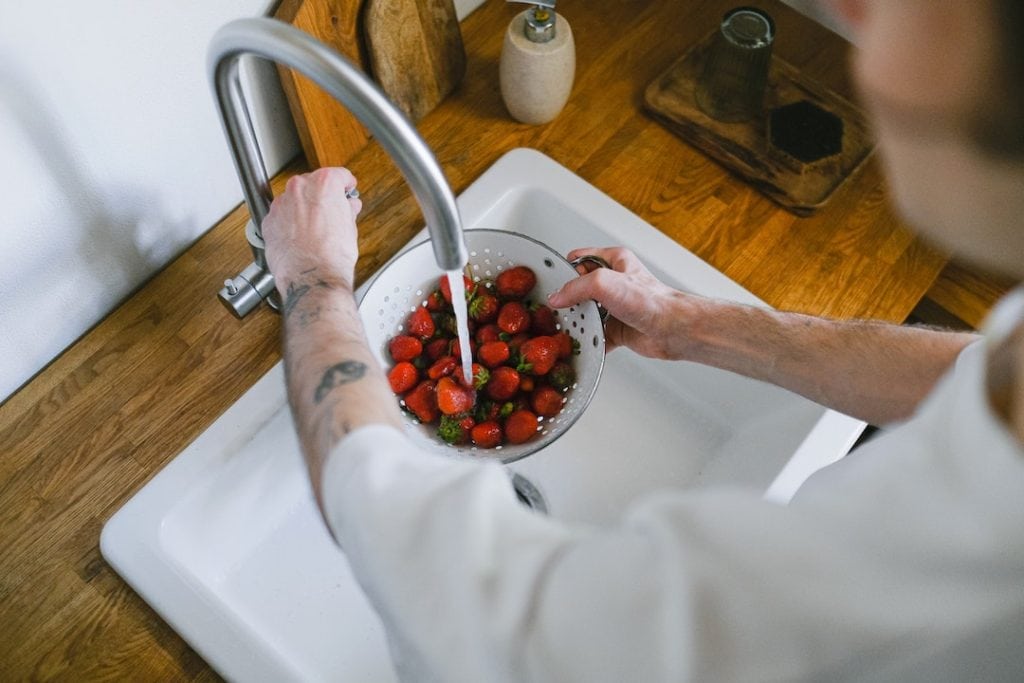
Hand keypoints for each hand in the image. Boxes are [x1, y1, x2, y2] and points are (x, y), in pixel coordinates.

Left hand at [262, 167, 362, 293]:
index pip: (338, 175)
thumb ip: (346, 210)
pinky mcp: (269, 222)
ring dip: (303, 209)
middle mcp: (299, 188)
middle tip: (332, 212)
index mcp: (323, 184)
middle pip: (312, 184)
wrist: (312, 277)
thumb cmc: (332, 255)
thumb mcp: (350, 228)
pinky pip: (281, 216)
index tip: (347, 189)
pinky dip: (289, 223)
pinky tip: (300, 238)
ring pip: (294, 199)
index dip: (346, 184)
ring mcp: (281, 204)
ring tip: (315, 229)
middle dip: (322, 196)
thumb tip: (347, 207)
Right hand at [547, 247, 704, 358]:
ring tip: (569, 327)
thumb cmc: (651, 301)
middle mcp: (614, 282)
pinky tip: (583, 343)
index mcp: (613, 261)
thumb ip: (576, 287)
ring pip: (586, 313)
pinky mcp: (617, 328)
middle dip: (568, 300)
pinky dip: (588, 341)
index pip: (578, 259)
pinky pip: (595, 335)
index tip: (551, 283)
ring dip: (578, 322)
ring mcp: (615, 306)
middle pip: (579, 289)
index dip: (564, 270)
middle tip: (558, 308)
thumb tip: (557, 297)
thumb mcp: (605, 283)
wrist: (673, 330)